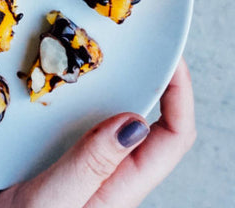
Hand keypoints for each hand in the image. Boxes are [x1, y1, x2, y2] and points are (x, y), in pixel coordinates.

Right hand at [0, 58, 195, 207]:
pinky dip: (84, 93)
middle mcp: (110, 172)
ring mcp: (88, 163)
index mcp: (121, 186)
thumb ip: (90, 165)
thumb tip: (134, 120)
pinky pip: (86, 118)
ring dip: (118, 83)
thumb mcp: (53, 203)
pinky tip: (64, 78)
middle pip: (152, 121)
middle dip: (153, 79)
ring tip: (104, 52)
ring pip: (117, 116)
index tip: (171, 59)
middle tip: (138, 42)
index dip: (181, 96)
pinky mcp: (63, 155)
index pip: (173, 138)